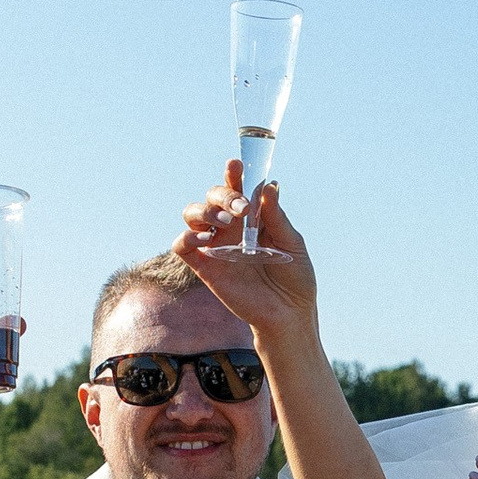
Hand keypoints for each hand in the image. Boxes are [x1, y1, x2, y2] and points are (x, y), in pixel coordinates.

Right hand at [173, 174, 321, 343]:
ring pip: (192, 214)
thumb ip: (277, 216)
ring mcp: (216, 246)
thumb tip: (269, 185)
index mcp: (252, 217)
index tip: (236, 164)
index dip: (234, 174)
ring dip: (204, 211)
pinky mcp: (205, 267)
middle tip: (242, 208)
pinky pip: (182, 246)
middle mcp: (231, 227)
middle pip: (212, 196)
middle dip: (223, 194)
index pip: (237, 188)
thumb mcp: (293, 243)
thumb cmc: (295, 278)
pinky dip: (187, 237)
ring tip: (225, 222)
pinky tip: (205, 238)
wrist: (289, 314)